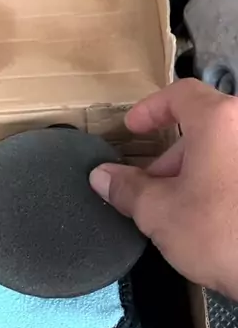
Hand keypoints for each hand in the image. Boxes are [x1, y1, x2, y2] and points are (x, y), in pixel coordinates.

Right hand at [89, 78, 237, 299]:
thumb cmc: (222, 233)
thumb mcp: (159, 212)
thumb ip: (127, 188)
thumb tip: (103, 176)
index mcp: (218, 121)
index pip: (180, 94)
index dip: (151, 109)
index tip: (134, 128)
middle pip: (202, 128)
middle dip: (171, 158)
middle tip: (150, 189)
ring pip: (223, 151)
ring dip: (196, 173)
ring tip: (179, 212)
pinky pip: (237, 171)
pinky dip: (220, 183)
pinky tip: (209, 219)